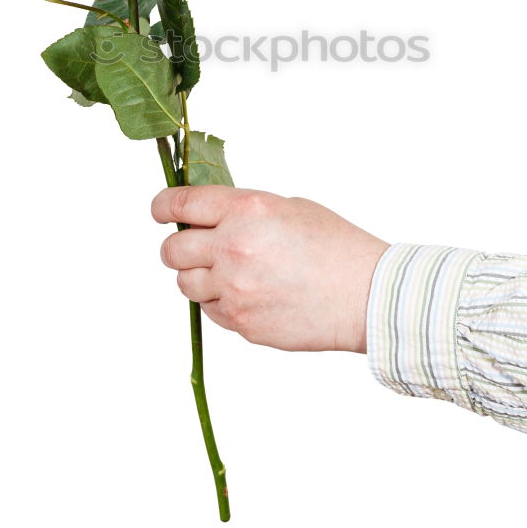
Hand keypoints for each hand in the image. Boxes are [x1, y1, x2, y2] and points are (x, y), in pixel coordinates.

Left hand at [151, 186, 388, 352]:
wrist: (366, 295)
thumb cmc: (337, 246)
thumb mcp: (289, 207)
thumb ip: (244, 212)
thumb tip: (212, 218)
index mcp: (245, 210)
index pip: (180, 204)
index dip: (162, 206)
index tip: (160, 210)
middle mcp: (232, 248)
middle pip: (172, 250)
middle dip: (177, 247)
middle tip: (193, 247)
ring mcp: (234, 290)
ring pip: (185, 284)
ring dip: (198, 277)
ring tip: (229, 274)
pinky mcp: (241, 323)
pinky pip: (211, 311)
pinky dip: (221, 302)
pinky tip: (250, 294)